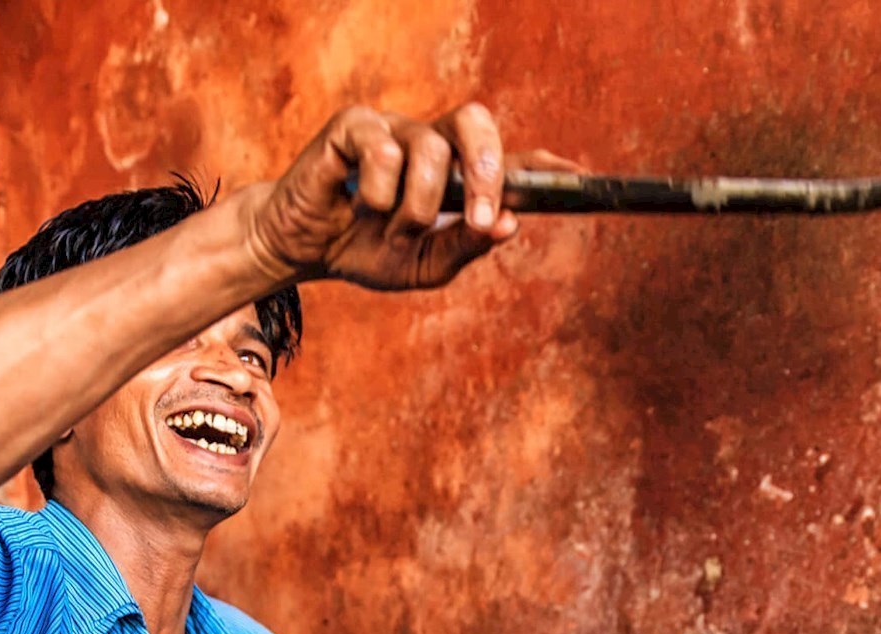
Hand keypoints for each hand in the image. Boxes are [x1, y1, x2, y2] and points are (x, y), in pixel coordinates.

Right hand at [246, 104, 521, 290]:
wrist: (304, 251)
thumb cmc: (368, 251)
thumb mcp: (425, 265)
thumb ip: (466, 246)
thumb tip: (509, 225)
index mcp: (456, 174)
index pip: (509, 159)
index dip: (544, 166)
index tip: (577, 177)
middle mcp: (431, 142)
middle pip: (475, 121)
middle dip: (486, 169)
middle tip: (482, 217)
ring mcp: (394, 129)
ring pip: (429, 149)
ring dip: (417, 205)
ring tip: (393, 228)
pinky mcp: (355, 125)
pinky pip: (384, 152)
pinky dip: (378, 193)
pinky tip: (359, 206)